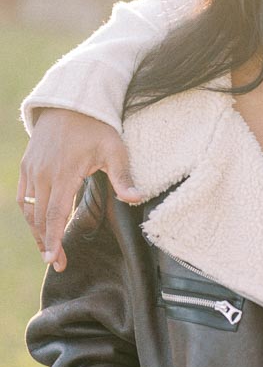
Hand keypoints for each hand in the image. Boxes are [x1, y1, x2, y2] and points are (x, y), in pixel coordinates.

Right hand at [18, 109, 142, 272]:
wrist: (69, 102)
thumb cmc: (96, 127)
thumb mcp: (115, 149)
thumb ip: (123, 177)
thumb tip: (137, 199)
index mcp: (63, 173)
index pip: (55, 214)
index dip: (53, 239)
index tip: (53, 260)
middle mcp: (42, 174)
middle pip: (40, 217)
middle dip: (47, 243)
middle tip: (57, 264)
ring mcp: (31, 170)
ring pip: (28, 209)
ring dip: (36, 231)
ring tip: (48, 250)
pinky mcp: (26, 166)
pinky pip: (22, 196)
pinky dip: (29, 214)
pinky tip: (38, 226)